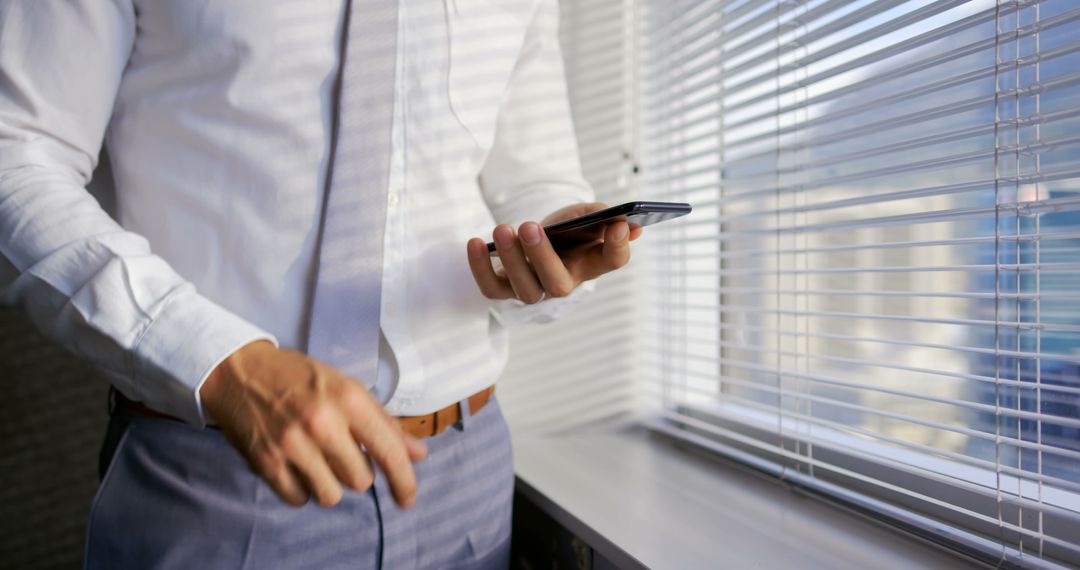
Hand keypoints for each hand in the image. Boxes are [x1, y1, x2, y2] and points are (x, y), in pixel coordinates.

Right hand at [200, 341, 427, 507]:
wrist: (240, 371)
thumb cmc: (300, 378)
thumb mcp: (347, 388)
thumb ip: (384, 423)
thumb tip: (419, 454)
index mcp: (349, 398)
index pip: (388, 451)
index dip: (404, 481)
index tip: (407, 498)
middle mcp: (323, 422)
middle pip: (361, 480)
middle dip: (356, 473)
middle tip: (341, 453)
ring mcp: (292, 444)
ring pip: (331, 495)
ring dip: (329, 484)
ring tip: (318, 461)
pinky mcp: (266, 462)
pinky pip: (299, 499)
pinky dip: (302, 489)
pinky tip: (297, 468)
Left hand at [466, 202, 642, 302]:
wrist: (533, 239)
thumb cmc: (563, 229)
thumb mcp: (582, 215)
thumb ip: (601, 216)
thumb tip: (625, 222)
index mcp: (590, 263)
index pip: (612, 261)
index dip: (617, 247)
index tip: (618, 225)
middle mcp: (563, 283)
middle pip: (557, 284)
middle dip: (542, 256)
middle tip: (529, 226)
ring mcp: (533, 289)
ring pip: (524, 289)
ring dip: (512, 259)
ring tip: (503, 228)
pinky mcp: (504, 288)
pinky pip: (491, 288)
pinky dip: (480, 268)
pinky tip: (475, 242)